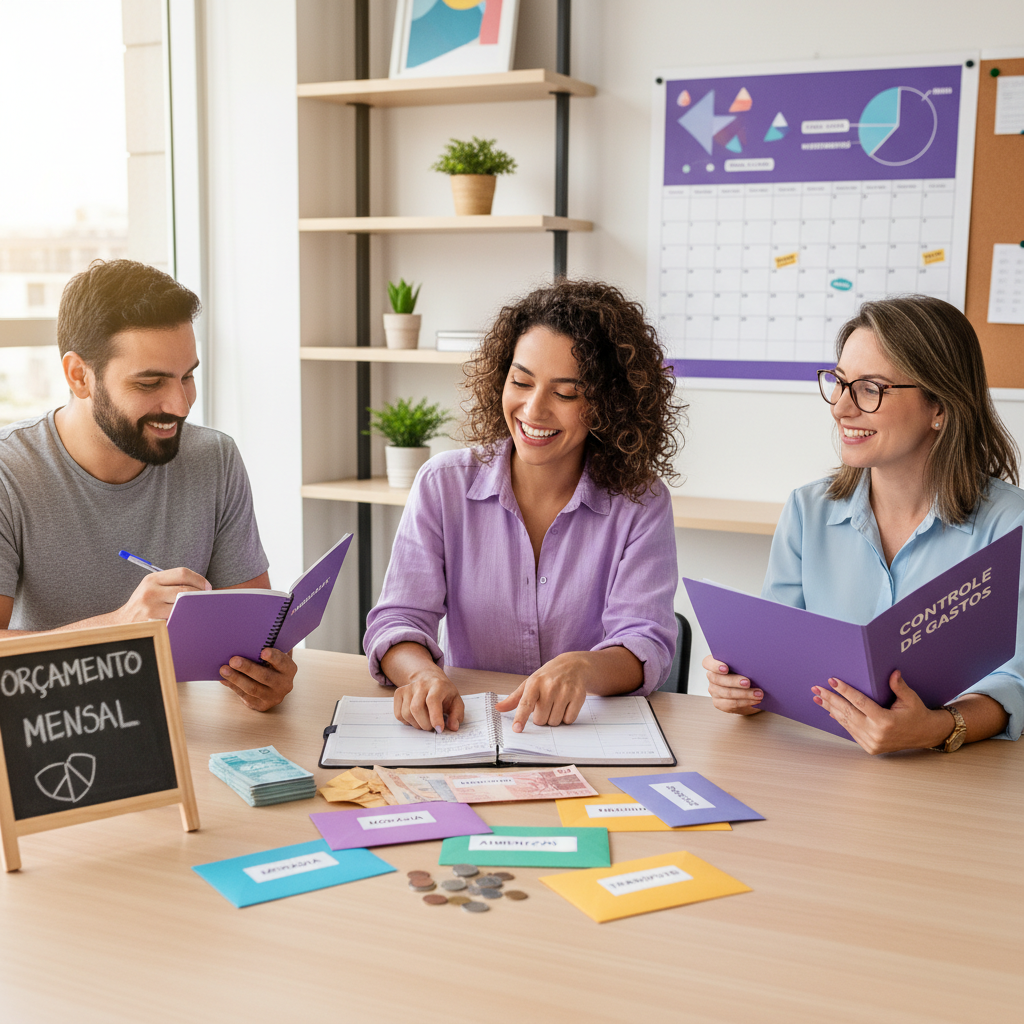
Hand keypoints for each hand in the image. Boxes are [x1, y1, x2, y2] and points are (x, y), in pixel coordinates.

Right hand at [117, 568, 210, 622]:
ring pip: (183, 605)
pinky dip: (185, 618)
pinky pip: (176, 619)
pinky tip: (188, 619)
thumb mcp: (151, 588)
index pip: (182, 573)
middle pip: (185, 589)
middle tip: (206, 600)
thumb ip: (171, 584)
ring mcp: (151, 608)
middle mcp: (150, 591)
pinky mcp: (153, 622)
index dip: (199, 579)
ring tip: (200, 609)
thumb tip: (201, 586)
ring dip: (194, 607)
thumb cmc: (143, 605)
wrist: (122, 623)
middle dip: (199, 594)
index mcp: (152, 579)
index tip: (207, 587)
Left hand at [219, 647, 296, 711]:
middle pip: (265, 676)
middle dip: (248, 668)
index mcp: (289, 669)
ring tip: (223, 669)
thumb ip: (270, 648)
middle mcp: (284, 684)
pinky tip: (224, 679)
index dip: (274, 657)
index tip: (263, 651)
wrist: (274, 686)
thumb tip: (249, 641)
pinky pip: (245, 695)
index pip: (282, 662)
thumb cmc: (272, 664)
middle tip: (233, 660)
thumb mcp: (275, 656)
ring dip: (236, 678)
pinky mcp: (261, 705)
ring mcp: (273, 696)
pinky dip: (233, 686)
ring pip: (252, 688)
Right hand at [393, 665, 463, 732]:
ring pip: (406, 713)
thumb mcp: (456, 701)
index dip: (435, 717)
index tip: (439, 729)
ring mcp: (408, 688)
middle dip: (425, 724)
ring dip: (416, 724)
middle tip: (432, 727)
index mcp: (437, 685)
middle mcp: (420, 684)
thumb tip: (453, 727)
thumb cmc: (444, 693)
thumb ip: (457, 715)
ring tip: (425, 722)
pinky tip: (416, 719)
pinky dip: (407, 722)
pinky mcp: (398, 693)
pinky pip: (398, 714)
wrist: (429, 678)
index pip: (432, 700)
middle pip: (416, 708)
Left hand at [495, 653, 587, 732]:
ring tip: (556, 704)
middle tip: (545, 706)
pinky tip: (566, 705)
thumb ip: (514, 698)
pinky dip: (566, 717)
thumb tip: (498, 708)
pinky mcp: (579, 696)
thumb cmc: (548, 677)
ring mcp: (565, 691)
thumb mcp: (530, 683)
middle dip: (541, 718)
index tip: (517, 728)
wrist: (573, 665)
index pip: (526, 703)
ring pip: (555, 721)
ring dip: (554, 718)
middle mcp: (550, 686)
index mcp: (535, 683)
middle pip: (541, 720)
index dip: (521, 717)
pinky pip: (569, 720)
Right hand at [703, 655, 762, 714]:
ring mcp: (714, 691)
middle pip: (718, 679)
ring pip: (726, 692)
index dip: (715, 666)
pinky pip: (731, 703)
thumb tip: (753, 664)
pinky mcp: (719, 703)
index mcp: (714, 664)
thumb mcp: (743, 667)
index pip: (707, 663)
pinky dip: (745, 702)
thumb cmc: (745, 674)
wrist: (747, 692)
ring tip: (758, 693)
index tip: (726, 668)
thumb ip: (742, 664)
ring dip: (744, 693)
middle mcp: (711, 677)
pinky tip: (755, 700)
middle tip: (748, 682)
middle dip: (734, 681)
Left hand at [811, 670, 952, 753]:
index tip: (832, 681)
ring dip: (830, 709)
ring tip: (818, 698)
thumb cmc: (917, 714)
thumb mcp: (910, 699)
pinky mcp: (869, 747)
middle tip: (816, 689)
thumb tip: (893, 672)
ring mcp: (872, 742)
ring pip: (846, 723)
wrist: (925, 735)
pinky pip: (851, 731)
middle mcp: (876, 733)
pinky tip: (830, 711)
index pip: (860, 702)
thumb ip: (899, 686)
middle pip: (847, 712)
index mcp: (886, 721)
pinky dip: (840, 720)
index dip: (845, 691)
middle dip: (830, 699)